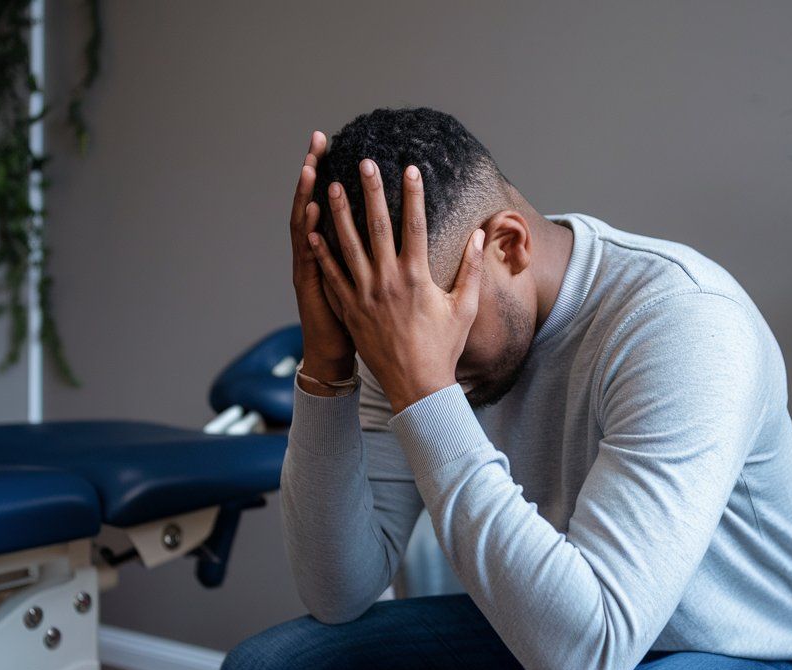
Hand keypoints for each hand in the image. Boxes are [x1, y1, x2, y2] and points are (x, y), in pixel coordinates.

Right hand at [289, 131, 354, 385]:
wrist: (334, 354)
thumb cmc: (356, 321)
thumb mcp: (362, 282)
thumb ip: (368, 252)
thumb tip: (388, 226)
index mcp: (333, 249)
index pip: (329, 201)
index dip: (330, 173)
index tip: (333, 143)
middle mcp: (316, 252)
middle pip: (313, 202)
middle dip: (315, 170)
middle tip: (318, 139)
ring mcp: (310, 268)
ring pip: (305, 225)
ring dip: (307, 195)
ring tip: (312, 168)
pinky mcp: (311, 288)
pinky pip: (309, 257)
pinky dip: (308, 234)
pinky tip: (311, 212)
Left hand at [307, 159, 484, 413]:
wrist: (416, 384)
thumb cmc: (443, 347)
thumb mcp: (464, 307)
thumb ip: (471, 269)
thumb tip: (479, 235)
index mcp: (417, 277)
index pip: (414, 224)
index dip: (413, 193)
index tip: (410, 167)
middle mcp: (387, 281)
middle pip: (377, 226)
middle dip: (371, 191)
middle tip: (364, 162)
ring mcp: (364, 295)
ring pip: (348, 245)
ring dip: (340, 213)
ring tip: (333, 187)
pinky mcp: (349, 309)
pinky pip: (332, 275)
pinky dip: (322, 253)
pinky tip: (313, 232)